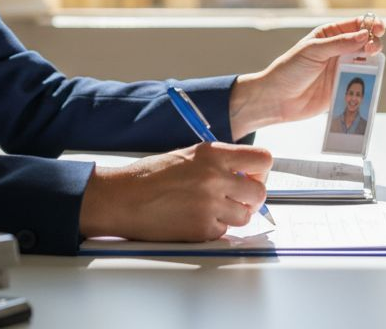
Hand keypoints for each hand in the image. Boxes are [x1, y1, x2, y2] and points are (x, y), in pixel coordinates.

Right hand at [78, 142, 272, 241]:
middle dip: (251, 198)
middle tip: (237, 199)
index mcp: (212, 154)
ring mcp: (210, 205)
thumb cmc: (149, 177)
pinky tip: (195, 219)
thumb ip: (219, 162)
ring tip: (211, 209)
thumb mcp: (189, 156)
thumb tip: (244, 174)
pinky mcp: (202, 229)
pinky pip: (224, 232)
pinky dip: (214, 228)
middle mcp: (215, 177)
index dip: (260, 171)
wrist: (121, 199)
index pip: (263, 159)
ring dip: (233, 215)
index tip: (252, 176)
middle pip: (260, 192)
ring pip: (246, 216)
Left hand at [228, 15, 385, 138]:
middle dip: (373, 43)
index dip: (369, 25)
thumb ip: (339, 44)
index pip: (354, 26)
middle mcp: (338, 51)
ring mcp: (341, 69)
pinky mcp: (342, 87)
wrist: (278, 99)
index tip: (378, 28)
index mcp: (329, 36)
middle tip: (371, 48)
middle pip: (365, 43)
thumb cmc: (289, 70)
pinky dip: (368, 80)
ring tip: (370, 62)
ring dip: (372, 61)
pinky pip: (360, 82)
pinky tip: (369, 79)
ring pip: (366, 62)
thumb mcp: (312, 51)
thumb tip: (363, 35)